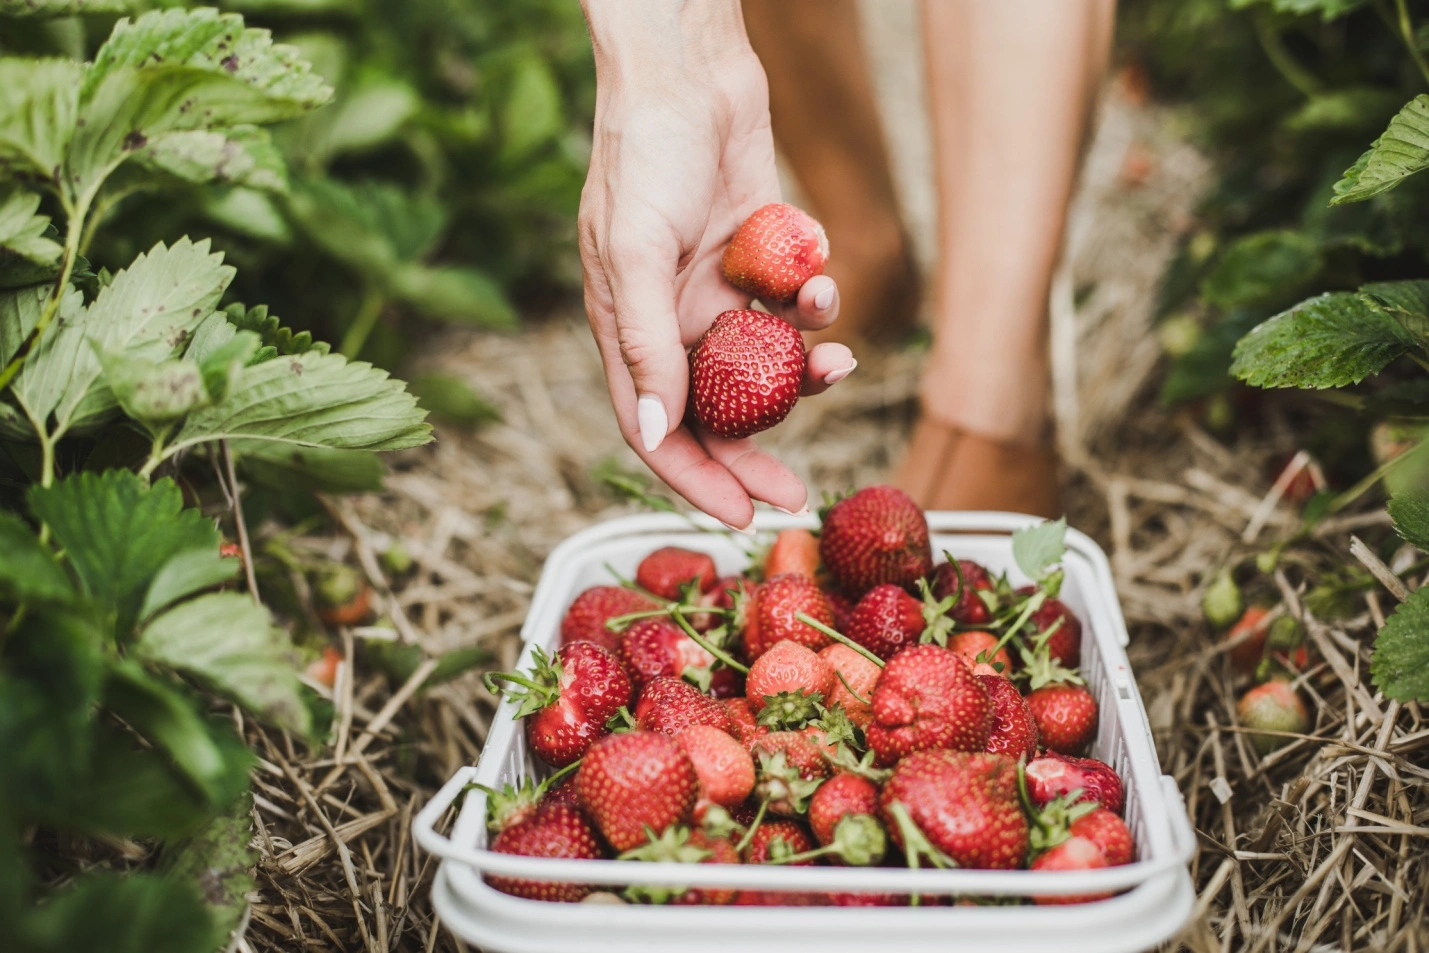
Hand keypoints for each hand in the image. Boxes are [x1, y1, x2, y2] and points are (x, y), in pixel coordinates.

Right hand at [578, 0, 855, 530]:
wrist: (689, 70)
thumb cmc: (645, 153)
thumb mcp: (636, 251)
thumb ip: (645, 342)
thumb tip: (657, 433)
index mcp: (629, 327)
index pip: (657, 428)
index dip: (695, 478)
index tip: (741, 516)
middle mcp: (672, 318)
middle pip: (715, 411)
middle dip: (757, 453)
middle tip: (798, 493)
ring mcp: (717, 288)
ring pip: (765, 360)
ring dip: (805, 371)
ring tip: (839, 363)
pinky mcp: (759, 256)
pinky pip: (793, 300)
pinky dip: (813, 298)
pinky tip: (820, 275)